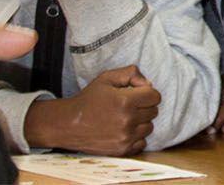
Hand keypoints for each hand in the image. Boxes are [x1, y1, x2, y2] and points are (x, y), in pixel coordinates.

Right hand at [25, 65, 161, 154]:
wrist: (68, 124)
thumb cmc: (88, 99)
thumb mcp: (106, 78)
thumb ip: (130, 73)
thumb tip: (148, 84)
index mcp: (124, 101)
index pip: (155, 96)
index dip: (146, 93)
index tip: (136, 94)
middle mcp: (127, 120)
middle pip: (153, 111)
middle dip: (143, 106)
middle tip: (127, 106)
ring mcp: (125, 137)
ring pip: (149, 127)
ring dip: (140, 122)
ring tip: (124, 118)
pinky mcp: (122, 150)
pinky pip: (142, 143)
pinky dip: (136, 137)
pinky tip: (123, 131)